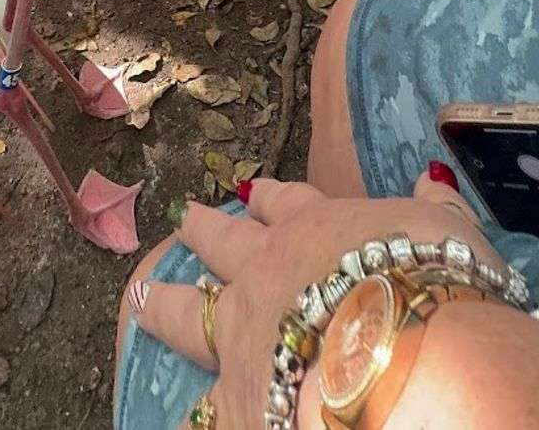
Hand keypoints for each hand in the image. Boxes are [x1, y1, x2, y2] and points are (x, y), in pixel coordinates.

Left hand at [128, 175, 495, 429]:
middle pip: (222, 243)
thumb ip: (435, 208)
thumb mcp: (447, 236)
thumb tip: (432, 179)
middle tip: (181, 218)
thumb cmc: (430, 288)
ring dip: (160, 303)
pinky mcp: (235, 402)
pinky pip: (198, 411)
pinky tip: (173, 415)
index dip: (270, 197)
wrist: (397, 361)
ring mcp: (242, 338)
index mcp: (318, 231)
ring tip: (137, 296)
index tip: (252, 190)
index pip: (287, 204)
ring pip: (186, 314)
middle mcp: (267, 275)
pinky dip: (186, 412)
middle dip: (201, 229)